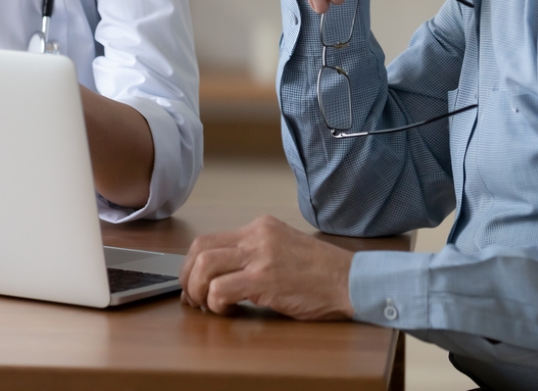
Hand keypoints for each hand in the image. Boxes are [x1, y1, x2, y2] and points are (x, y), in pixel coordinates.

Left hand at [180, 215, 354, 319]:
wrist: (350, 280)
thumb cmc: (321, 272)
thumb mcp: (284, 248)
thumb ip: (255, 253)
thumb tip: (223, 273)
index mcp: (260, 227)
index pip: (209, 238)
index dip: (192, 263)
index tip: (192, 281)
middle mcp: (257, 236)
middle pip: (200, 249)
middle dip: (187, 276)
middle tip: (192, 297)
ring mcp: (261, 256)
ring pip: (205, 267)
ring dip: (198, 291)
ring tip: (207, 306)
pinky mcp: (265, 279)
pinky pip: (221, 290)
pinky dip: (216, 303)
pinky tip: (229, 310)